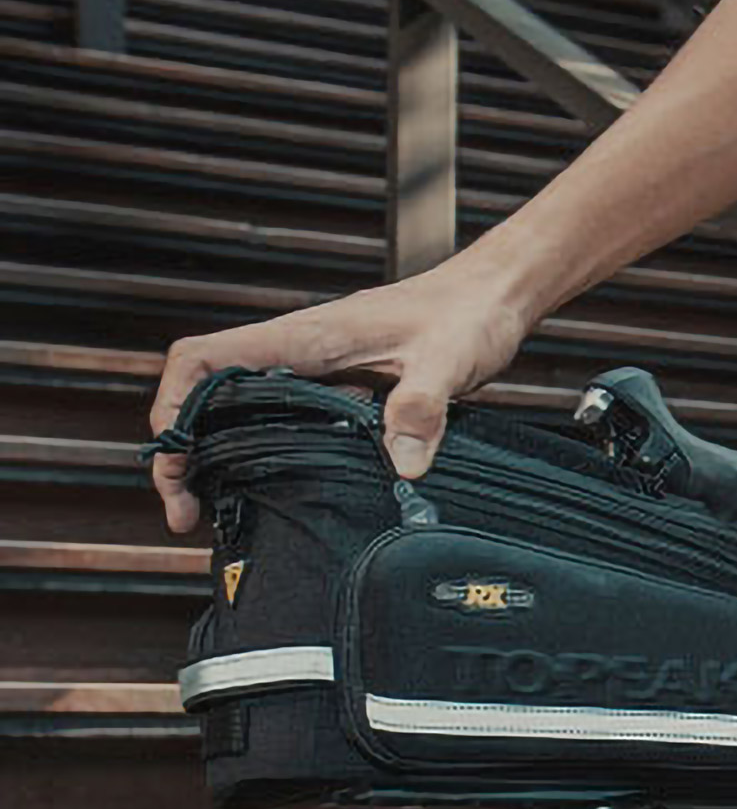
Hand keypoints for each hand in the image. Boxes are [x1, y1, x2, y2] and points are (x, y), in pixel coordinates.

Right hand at [147, 259, 530, 532]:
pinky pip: (283, 417)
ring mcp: (317, 368)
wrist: (492, 296)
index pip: (204, 358)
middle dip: (184, 448)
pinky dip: (263, 451)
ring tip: (216, 510)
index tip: (174, 460)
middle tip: (187, 512)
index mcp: (307, 337)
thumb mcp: (449, 361)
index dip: (172, 405)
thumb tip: (402, 464)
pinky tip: (274, 490)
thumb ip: (422, 407)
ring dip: (218, 454)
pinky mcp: (341, 386)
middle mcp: (300, 351)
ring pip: (239, 407)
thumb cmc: (468, 314)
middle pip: (206, 391)